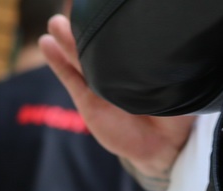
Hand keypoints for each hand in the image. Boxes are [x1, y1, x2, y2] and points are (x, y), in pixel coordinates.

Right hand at [39, 16, 195, 190]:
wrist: (163, 145)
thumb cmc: (176, 112)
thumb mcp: (174, 80)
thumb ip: (163, 61)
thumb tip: (163, 34)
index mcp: (138, 61)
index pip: (123, 35)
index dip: (113, 21)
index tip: (105, 4)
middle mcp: (118, 70)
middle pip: (98, 43)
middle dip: (86, 25)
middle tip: (76, 6)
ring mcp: (100, 85)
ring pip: (80, 58)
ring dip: (66, 39)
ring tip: (55, 22)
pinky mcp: (87, 102)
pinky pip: (70, 79)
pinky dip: (57, 62)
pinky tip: (47, 44)